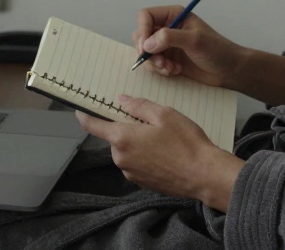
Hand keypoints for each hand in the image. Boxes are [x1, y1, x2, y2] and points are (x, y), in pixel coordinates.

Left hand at [76, 96, 243, 210]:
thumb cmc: (185, 142)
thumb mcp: (164, 114)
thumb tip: (121, 101)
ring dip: (137, 142)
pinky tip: (165, 152)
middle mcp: (121, 158)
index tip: (81, 108)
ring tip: (163, 137)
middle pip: (115, 137)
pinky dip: (146, 155)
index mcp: (122, 138)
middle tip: (148, 120)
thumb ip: (139, 106)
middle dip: (126, 127)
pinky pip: (137, 163)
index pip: (93, 126)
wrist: (204, 175)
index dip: (84, 115)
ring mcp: (131, 173)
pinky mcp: (142, 182)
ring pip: (127, 150)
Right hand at [132, 5, 243, 86]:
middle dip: (147, 51)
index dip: (142, 30)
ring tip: (170, 68)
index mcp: (173, 15)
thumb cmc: (217, 50)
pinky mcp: (168, 59)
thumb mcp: (194, 40)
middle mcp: (167, 28)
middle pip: (141, 34)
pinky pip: (152, 64)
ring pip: (145, 51)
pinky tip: (175, 71)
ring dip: (154, 63)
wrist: (228, 70)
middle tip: (160, 62)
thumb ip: (169, 37)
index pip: (145, 16)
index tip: (145, 48)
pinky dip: (160, 69)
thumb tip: (146, 44)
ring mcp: (166, 45)